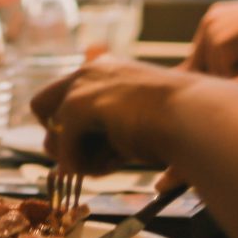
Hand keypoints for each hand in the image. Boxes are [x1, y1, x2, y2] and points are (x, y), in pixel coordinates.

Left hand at [32, 57, 199, 174]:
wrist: (196, 118)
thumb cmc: (177, 125)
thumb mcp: (133, 125)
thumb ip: (101, 135)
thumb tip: (67, 162)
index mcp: (106, 71)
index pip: (67, 99)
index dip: (73, 130)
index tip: (99, 149)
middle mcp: (90, 71)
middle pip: (42, 106)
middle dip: (57, 138)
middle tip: (86, 161)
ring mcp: (83, 84)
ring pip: (51, 129)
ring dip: (74, 156)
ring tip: (107, 165)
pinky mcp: (80, 104)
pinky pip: (63, 146)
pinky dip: (79, 164)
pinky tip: (108, 167)